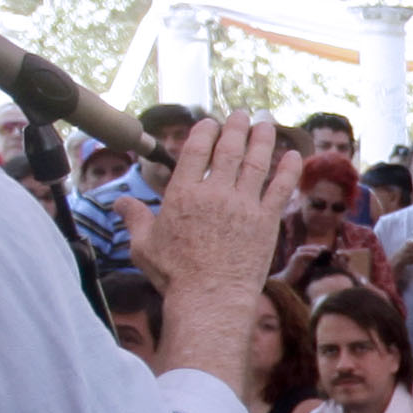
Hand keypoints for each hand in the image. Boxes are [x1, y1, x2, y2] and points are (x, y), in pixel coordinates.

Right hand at [135, 114, 294, 298]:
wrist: (209, 298)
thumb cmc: (174, 275)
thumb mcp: (144, 245)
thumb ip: (135, 219)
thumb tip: (119, 203)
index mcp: (184, 194)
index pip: (197, 151)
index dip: (205, 132)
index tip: (211, 123)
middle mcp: (215, 193)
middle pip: (229, 149)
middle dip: (236, 127)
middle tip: (241, 115)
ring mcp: (243, 205)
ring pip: (256, 162)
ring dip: (263, 139)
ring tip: (266, 123)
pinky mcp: (266, 221)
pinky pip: (280, 189)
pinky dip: (287, 170)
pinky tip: (293, 155)